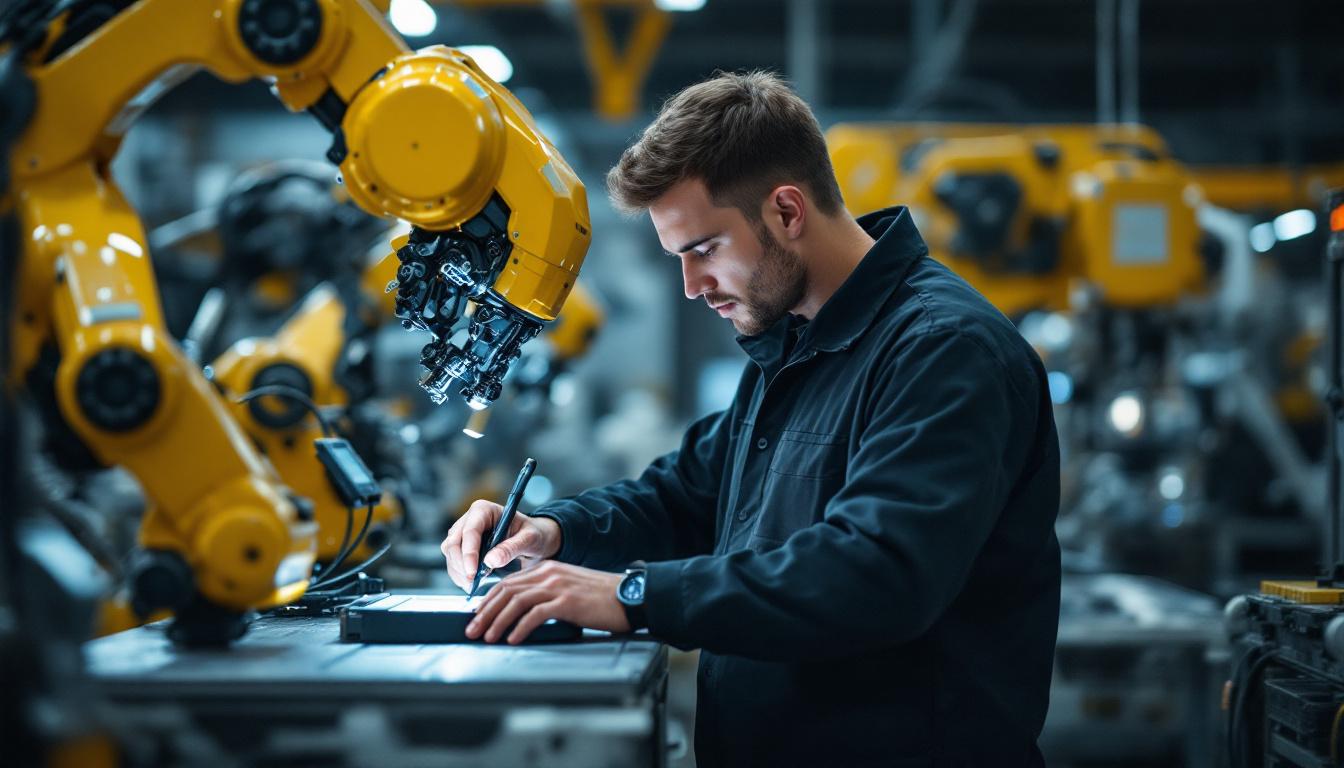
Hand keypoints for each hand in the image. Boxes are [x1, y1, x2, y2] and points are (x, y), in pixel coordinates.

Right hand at [440, 499, 562, 590]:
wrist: (533, 540)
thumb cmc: (533, 534)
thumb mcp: (529, 539)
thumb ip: (511, 548)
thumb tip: (491, 561)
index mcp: (484, 510)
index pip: (470, 531)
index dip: (469, 553)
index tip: (473, 573)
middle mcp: (469, 520)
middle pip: (453, 543)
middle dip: (461, 565)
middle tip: (474, 583)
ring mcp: (463, 534)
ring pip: (450, 554)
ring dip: (459, 572)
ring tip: (475, 586)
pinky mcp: (462, 548)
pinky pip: (453, 562)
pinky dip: (460, 575)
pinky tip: (473, 584)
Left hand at [465, 560, 629, 643]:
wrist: (628, 596)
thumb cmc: (600, 598)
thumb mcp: (568, 588)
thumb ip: (545, 594)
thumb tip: (520, 614)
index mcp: (546, 569)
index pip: (508, 583)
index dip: (488, 601)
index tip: (476, 617)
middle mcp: (548, 573)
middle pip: (506, 591)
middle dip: (485, 612)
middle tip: (473, 630)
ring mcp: (557, 586)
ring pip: (516, 601)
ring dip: (498, 621)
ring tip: (488, 638)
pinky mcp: (567, 601)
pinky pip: (536, 614)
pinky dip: (520, 627)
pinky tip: (513, 639)